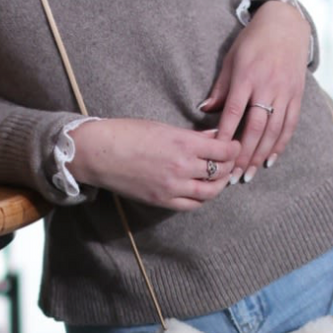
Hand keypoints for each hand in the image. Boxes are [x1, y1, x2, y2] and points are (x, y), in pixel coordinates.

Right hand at [69, 119, 240, 210]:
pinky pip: (191, 205)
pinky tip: (201, 189)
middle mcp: (182, 167)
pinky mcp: (162, 201)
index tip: (233, 145)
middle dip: (230, 165)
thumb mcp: (164, 127)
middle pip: (221, 171)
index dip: (233, 147)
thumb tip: (215, 137)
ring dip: (220, 184)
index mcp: (183, 143)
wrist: (99, 152)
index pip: (223, 150)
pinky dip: (201, 198)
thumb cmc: (127, 133)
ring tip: (219, 177)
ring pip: (210, 191)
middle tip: (230, 160)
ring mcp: (172, 187)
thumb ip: (193, 136)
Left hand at [199, 0, 309, 182]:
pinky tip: (270, 159)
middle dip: (244, 154)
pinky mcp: (297, 95)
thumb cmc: (252, 42)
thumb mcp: (231, 59)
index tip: (217, 154)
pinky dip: (280, 144)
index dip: (226, 135)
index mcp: (247, 77)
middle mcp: (268, 86)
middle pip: (256, 127)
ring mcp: (285, 92)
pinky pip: (290, 124)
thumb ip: (220, 87)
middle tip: (233, 174)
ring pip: (274, 130)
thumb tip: (204, 110)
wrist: (286, 26)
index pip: (234, 111)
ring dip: (261, 154)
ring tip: (249, 174)